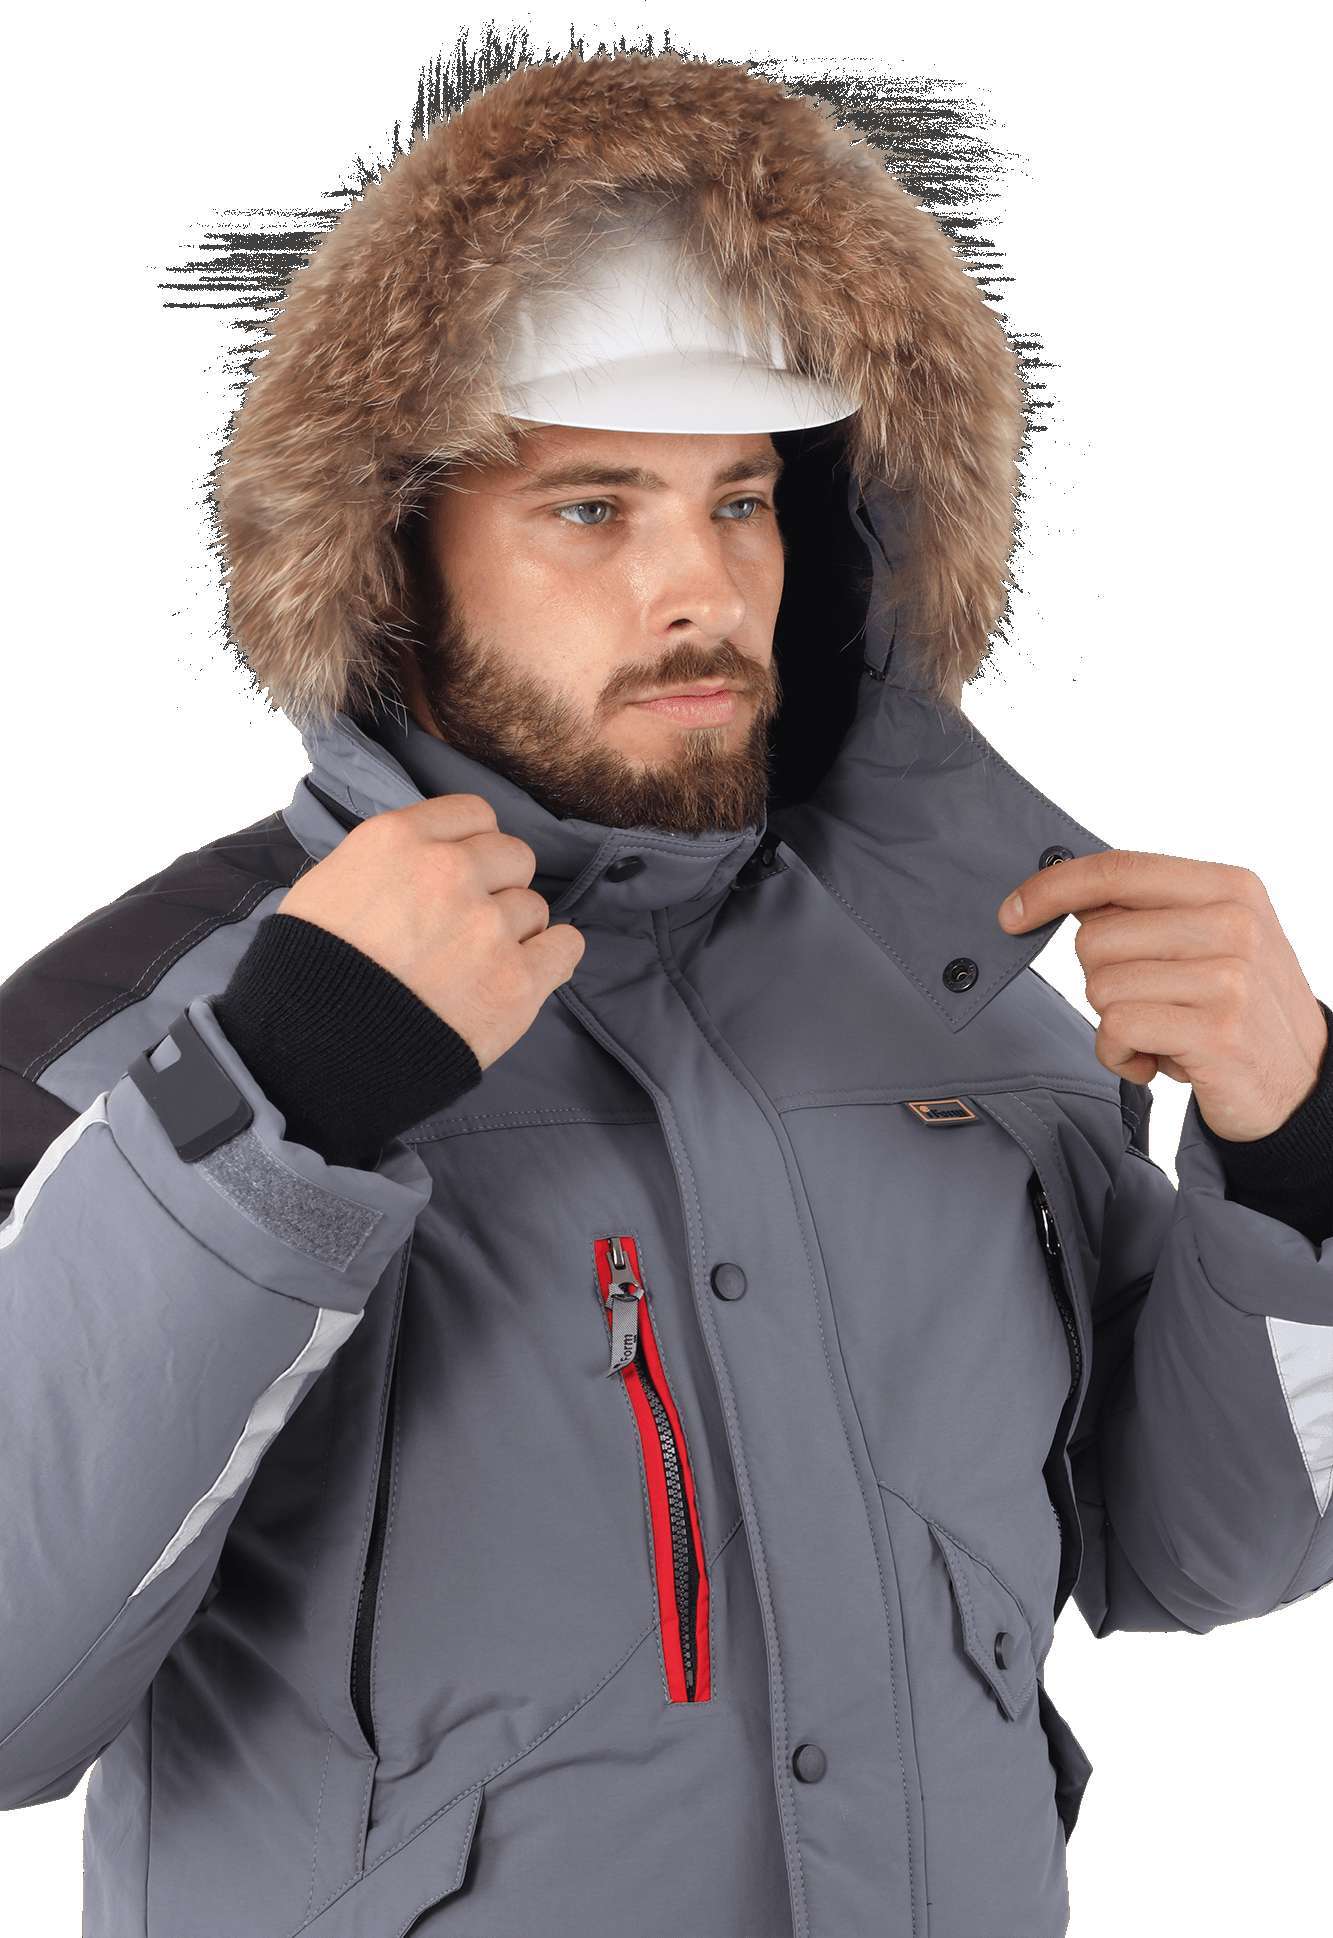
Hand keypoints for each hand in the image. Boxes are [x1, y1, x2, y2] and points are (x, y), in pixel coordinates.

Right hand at [276, 794, 585, 1072]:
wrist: (318, 1056)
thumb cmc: (309, 975)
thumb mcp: (326, 888)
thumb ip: (386, 862)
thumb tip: (423, 861)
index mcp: (398, 840)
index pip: (473, 813)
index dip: (473, 843)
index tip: (465, 870)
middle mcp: (449, 872)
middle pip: (513, 856)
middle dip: (498, 885)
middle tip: (470, 922)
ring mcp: (488, 927)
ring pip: (534, 907)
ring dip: (515, 931)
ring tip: (478, 964)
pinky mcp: (516, 981)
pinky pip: (566, 948)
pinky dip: (552, 957)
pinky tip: (528, 972)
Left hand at [996, 850, 1327, 1140]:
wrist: (1301, 1083)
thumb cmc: (1239, 1008)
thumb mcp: (1210, 940)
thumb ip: (1148, 914)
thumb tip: (1065, 898)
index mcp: (1229, 887)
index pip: (1118, 869)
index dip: (1054, 887)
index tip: (1013, 912)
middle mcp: (1234, 924)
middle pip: (1096, 938)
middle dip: (1101, 980)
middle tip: (1148, 1003)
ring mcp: (1229, 977)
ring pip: (1101, 986)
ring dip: (1113, 1023)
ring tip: (1160, 1033)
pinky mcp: (1216, 1031)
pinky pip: (1116, 1030)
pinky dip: (1120, 1055)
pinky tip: (1156, 1061)